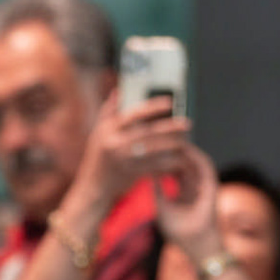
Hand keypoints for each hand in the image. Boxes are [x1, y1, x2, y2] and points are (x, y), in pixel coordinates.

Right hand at [66, 96, 192, 214]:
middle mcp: (114, 144)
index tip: (170, 103)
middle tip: (187, 124)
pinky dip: (168, 163)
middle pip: (149, 132)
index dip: (153, 107)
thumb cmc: (98, 159)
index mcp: (107, 130)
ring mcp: (123, 160)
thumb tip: (119, 91)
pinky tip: (177, 159)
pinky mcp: (131, 175)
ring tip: (185, 141)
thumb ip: (108, 112)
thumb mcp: (98, 133)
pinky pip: (155, 166)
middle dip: (171, 127)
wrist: (92, 188)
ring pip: (155, 150)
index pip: (133, 114)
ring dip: (173, 145)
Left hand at [152, 144, 221, 264]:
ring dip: (183, 149)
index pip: (173, 166)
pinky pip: (204, 165)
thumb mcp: (162, 207)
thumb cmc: (179, 231)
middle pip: (183, 159)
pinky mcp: (212, 185)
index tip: (149, 146)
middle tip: (160, 134)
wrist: (196, 244)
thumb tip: (148, 173)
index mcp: (184, 188)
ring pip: (193, 159)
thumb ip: (157, 190)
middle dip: (172, 147)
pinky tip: (185, 148)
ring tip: (171, 137)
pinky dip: (195, 156)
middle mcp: (195, 183)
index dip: (163, 156)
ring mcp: (204, 183)